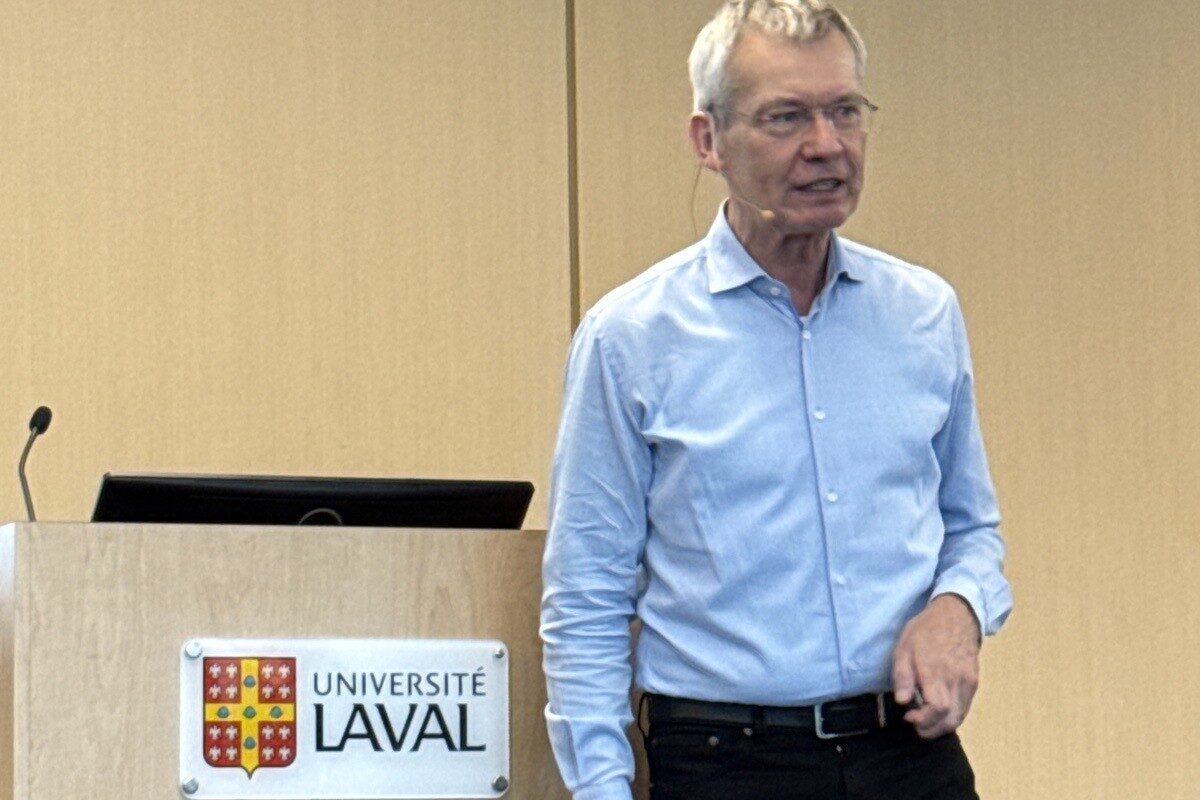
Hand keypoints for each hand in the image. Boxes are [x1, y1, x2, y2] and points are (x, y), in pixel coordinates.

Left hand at [890, 593, 980, 738]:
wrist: (956, 616)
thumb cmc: (925, 631)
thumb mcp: (904, 647)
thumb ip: (902, 676)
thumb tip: (902, 701)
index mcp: (935, 671)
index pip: (937, 709)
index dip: (923, 720)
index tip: (908, 716)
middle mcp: (956, 680)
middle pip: (950, 719)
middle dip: (932, 730)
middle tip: (916, 724)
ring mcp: (968, 682)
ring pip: (959, 717)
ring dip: (942, 725)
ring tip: (926, 718)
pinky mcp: (974, 682)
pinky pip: (965, 707)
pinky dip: (952, 716)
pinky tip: (939, 710)